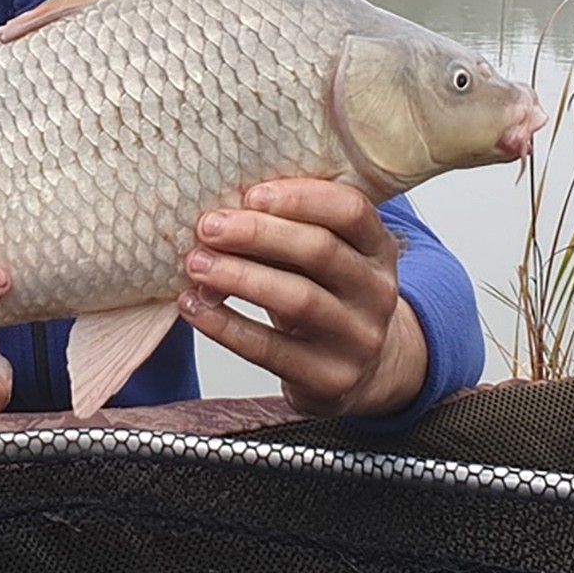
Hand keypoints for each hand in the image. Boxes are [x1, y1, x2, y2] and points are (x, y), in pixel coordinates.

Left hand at [176, 179, 427, 419]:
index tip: (250, 194)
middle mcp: (377, 292)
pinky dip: (226, 325)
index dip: (301, 198)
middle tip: (208, 227)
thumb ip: (288, 231)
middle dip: (258, 234)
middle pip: (320, 251)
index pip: (351, 211)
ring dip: (239, 277)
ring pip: (299, 299)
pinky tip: (194, 306)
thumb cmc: (325, 297)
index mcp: (378, 248)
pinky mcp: (330, 378)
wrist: (358, 371)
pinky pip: (271, 350)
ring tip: (196, 264)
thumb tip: (222, 210)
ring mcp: (359, 338)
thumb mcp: (323, 259)